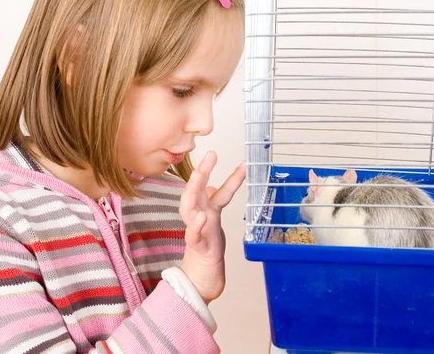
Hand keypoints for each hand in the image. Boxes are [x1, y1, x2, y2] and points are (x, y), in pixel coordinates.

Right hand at [178, 151, 245, 303]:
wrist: (200, 279)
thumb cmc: (207, 248)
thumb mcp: (214, 221)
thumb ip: (214, 202)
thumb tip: (215, 185)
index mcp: (205, 210)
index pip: (216, 189)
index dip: (231, 176)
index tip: (244, 162)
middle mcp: (200, 217)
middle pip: (195, 191)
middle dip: (202, 171)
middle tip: (211, 154)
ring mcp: (197, 231)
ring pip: (189, 208)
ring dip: (193, 191)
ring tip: (199, 176)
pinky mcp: (197, 248)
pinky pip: (193, 235)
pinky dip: (195, 226)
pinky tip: (201, 217)